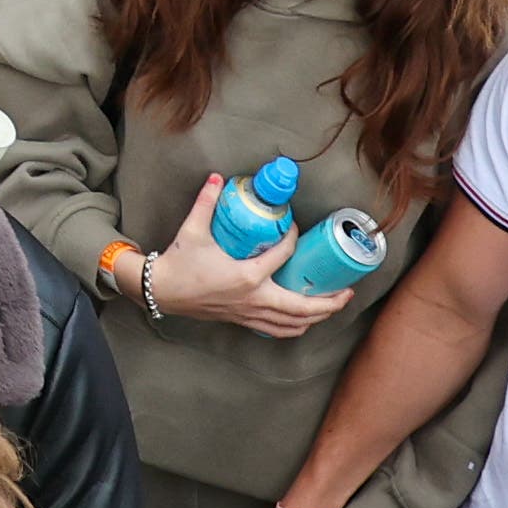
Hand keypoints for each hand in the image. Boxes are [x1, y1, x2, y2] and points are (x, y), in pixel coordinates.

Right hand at [142, 172, 353, 334]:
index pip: (284, 255)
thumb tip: (216, 177)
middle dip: (329, 302)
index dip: (295, 238)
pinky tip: (303, 320)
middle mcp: (254, 299)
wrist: (160, 291)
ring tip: (332, 306)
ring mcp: (250, 314)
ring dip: (317, 317)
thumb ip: (206, 202)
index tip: (297, 227)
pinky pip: (277, 330)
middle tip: (347, 290)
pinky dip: (295, 327)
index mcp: (248, 276)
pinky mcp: (243, 320)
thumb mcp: (193, 230)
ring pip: (293, 324)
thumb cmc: (179, 264)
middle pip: (303, 307)